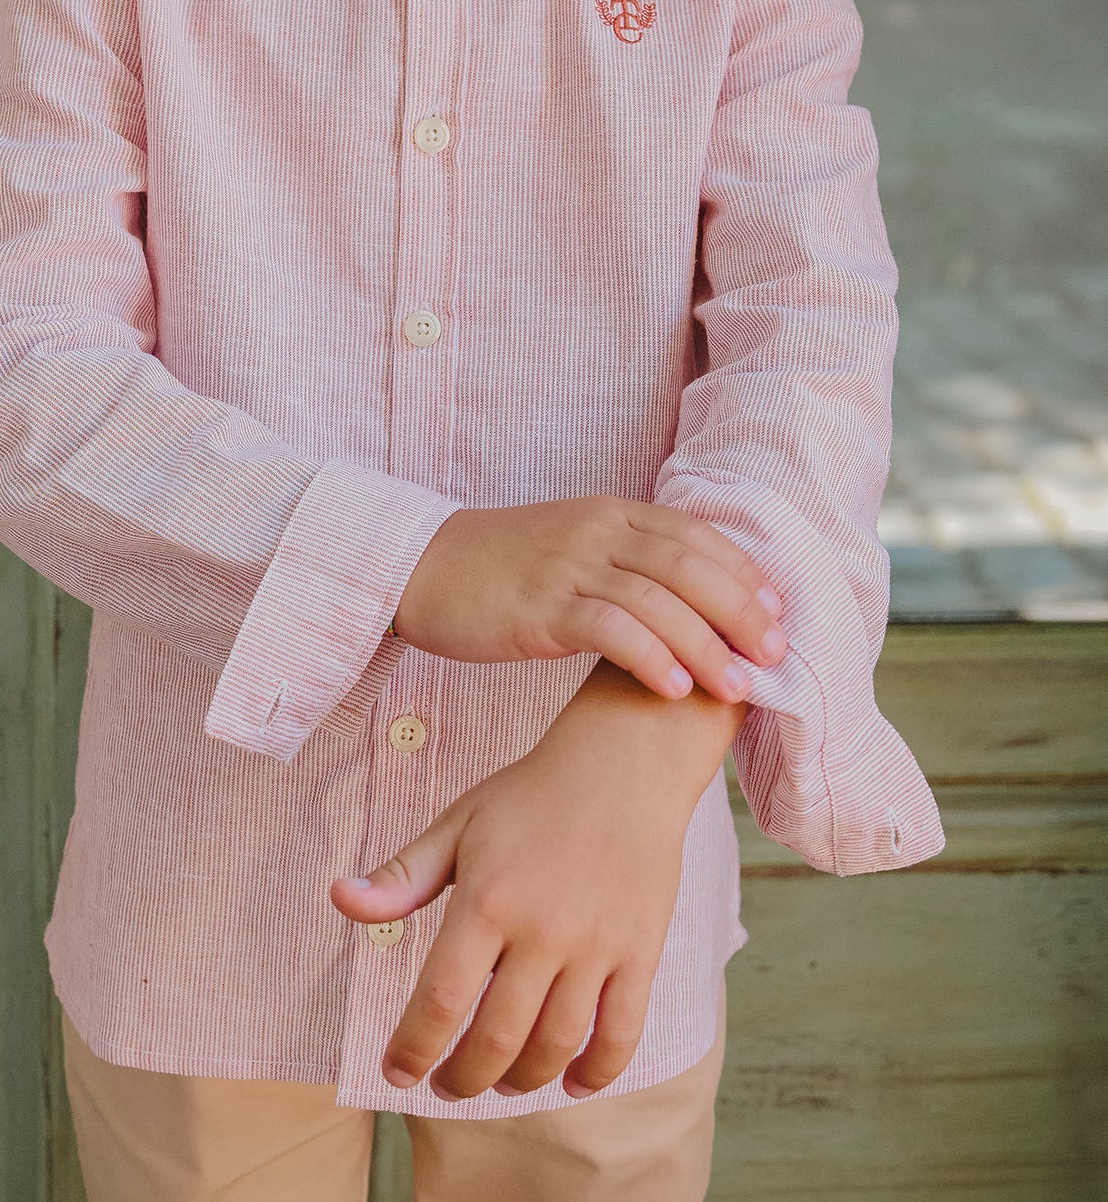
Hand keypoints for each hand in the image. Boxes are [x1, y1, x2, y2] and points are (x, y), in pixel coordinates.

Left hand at [329, 690, 714, 1101]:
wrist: (624, 763)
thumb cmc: (531, 794)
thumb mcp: (458, 824)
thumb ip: (402, 876)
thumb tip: (339, 899)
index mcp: (487, 900)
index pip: (441, 1000)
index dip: (413, 1049)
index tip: (397, 1072)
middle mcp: (542, 930)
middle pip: (496, 1040)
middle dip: (463, 1078)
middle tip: (446, 1085)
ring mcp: (596, 946)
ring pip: (555, 1046)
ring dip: (521, 1080)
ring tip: (500, 1082)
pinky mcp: (640, 952)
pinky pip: (621, 1034)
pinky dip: (596, 1072)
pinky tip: (571, 1082)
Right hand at [394, 496, 785, 704]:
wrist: (423, 566)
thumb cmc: (501, 569)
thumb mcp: (573, 550)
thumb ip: (626, 564)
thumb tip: (689, 606)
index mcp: (612, 514)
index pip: (696, 534)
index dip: (743, 572)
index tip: (779, 613)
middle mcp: (598, 530)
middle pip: (689, 564)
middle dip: (740, 610)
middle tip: (777, 655)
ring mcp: (569, 565)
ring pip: (658, 598)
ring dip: (706, 644)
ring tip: (739, 687)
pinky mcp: (540, 605)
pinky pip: (608, 627)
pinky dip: (649, 656)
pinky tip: (675, 688)